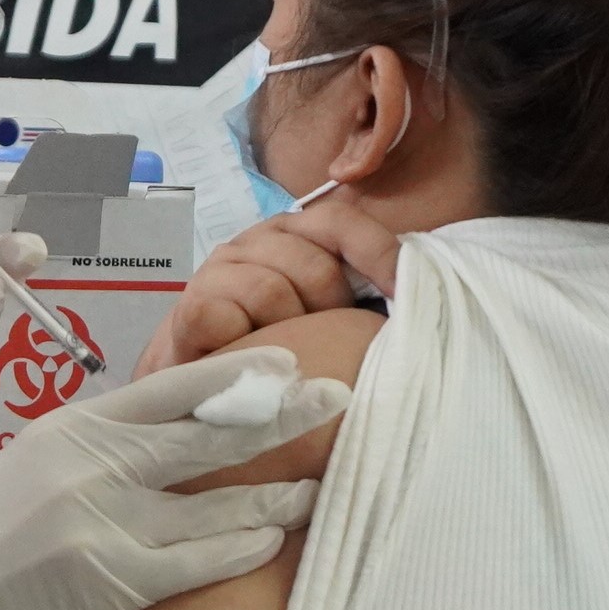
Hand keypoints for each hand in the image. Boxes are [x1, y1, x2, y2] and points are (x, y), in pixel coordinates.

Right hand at [0, 351, 348, 609]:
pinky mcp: (116, 581)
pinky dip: (242, 550)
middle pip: (210, 435)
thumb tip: (171, 431)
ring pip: (219, 504)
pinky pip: (200, 564)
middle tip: (337, 398)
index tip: (285, 362)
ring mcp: (108, 524)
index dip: (235, 376)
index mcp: (74, 427)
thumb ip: (99, 444)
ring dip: (278, 496)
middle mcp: (96, 466)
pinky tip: (272, 541)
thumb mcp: (34, 461)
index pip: (172, 390)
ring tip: (321, 487)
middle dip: (282, 414)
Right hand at [144, 195, 401, 372]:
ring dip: (287, 332)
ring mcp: (219, 271)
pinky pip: (228, 313)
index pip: (341, 222)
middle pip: (313, 262)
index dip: (378, 253)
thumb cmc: (279, 346)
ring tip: (285, 354)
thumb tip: (416, 287)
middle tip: (322, 338)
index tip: (403, 295)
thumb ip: (364, 288)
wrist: (206, 387)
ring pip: (272, 289)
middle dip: (328, 308)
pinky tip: (249, 354)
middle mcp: (256, 242)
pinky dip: (246, 340)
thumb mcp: (330, 312)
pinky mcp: (192, 306)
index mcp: (295, 234)